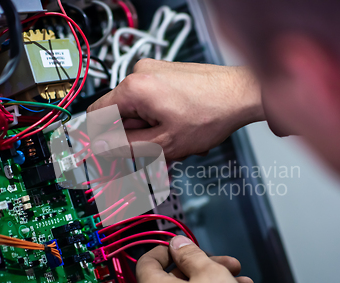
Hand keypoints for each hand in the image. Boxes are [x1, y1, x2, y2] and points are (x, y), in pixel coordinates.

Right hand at [87, 59, 262, 160]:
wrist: (242, 94)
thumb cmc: (212, 113)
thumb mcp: (164, 143)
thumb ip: (127, 147)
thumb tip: (100, 148)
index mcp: (133, 88)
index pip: (97, 116)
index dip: (102, 139)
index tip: (112, 154)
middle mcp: (140, 73)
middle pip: (121, 115)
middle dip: (138, 138)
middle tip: (158, 153)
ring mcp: (154, 71)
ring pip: (139, 111)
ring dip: (153, 131)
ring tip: (177, 141)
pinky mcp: (166, 74)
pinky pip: (152, 102)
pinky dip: (162, 119)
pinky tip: (181, 129)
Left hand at [136, 235, 254, 282]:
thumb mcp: (208, 271)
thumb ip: (190, 253)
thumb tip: (177, 244)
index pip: (147, 261)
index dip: (167, 249)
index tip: (183, 246)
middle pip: (174, 277)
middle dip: (204, 266)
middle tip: (225, 263)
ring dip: (214, 282)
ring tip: (240, 280)